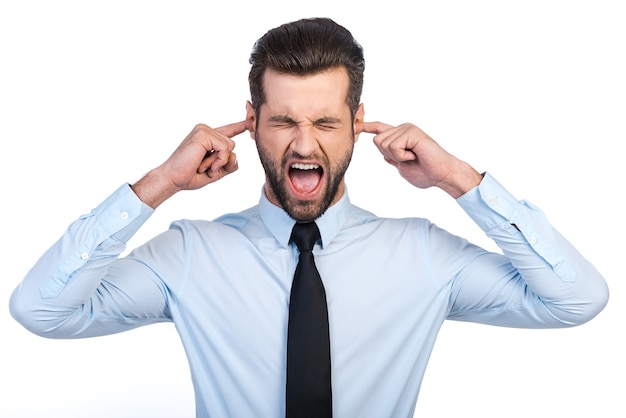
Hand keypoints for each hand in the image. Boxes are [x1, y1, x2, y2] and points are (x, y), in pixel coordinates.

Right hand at [133, 120, 250, 207]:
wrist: (173, 179)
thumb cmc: (190, 175)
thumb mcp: (216, 172)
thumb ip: (229, 165)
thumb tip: (236, 155)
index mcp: (208, 137)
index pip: (229, 130)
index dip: (242, 125)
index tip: (253, 118)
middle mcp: (206, 130)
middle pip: (232, 145)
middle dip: (223, 162)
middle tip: (205, 168)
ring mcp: (204, 130)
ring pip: (230, 146)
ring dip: (219, 163)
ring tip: (203, 167)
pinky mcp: (203, 134)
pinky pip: (225, 148)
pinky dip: (218, 161)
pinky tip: (205, 165)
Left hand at [358, 121, 482, 197]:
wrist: (442, 175)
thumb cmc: (426, 172)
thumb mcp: (401, 165)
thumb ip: (391, 156)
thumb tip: (382, 149)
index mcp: (400, 136)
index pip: (379, 129)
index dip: (366, 127)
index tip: (354, 125)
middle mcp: (403, 128)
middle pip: (377, 141)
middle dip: (388, 155)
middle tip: (408, 159)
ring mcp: (407, 128)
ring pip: (383, 144)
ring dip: (397, 157)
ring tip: (413, 157)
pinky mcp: (412, 132)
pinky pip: (394, 147)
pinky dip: (402, 156)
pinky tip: (415, 156)